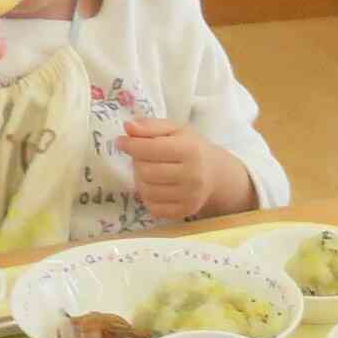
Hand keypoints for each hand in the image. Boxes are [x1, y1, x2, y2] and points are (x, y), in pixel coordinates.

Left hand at [119, 118, 245, 222]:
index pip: (151, 149)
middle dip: (137, 163)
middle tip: (141, 158)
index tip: (121, 142)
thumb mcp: (174, 130)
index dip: (130, 145)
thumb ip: (150, 126)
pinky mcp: (186, 211)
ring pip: (147, 191)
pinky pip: (154, 208)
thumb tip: (127, 128)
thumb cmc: (191, 147)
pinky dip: (148, 197)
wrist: (216, 174)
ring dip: (140, 180)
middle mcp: (192, 175)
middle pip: (146, 172)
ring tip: (148, 172)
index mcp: (190, 150)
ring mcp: (190, 196)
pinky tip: (154, 187)